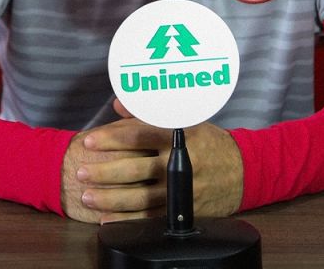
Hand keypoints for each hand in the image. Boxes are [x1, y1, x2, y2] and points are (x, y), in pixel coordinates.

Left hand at [60, 100, 243, 223]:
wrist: (242, 170)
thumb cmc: (208, 141)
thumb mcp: (185, 118)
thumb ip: (148, 113)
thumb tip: (119, 104)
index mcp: (177, 135)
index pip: (138, 135)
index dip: (111, 138)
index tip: (89, 141)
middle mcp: (178, 162)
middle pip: (134, 168)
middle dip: (104, 171)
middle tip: (81, 171)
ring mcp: (180, 189)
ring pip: (139, 197)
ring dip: (109, 198)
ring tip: (87, 196)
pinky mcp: (182, 210)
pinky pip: (150, 218)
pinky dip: (126, 220)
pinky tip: (107, 219)